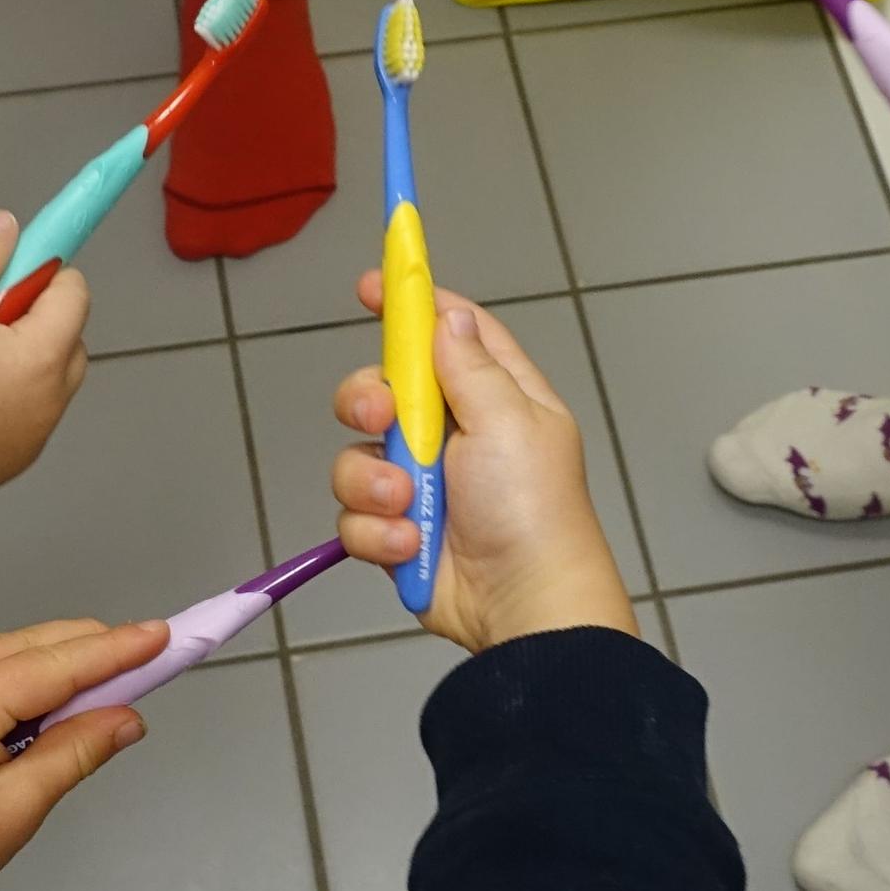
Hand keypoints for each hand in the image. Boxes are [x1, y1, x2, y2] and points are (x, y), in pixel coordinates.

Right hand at [0, 212, 88, 514]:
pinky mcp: (10, 464)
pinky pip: (25, 419)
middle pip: (69, 340)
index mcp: (41, 357)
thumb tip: (7, 226)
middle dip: (37, 319)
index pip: (74, 295)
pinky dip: (7, 402)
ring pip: (47, 382)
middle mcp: (49, 402)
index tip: (10, 272)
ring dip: (22, 362)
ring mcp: (32, 439)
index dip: (43, 274)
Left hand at [0, 618, 161, 890]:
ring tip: (91, 681)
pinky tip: (31, 692)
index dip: (111, 651)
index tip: (160, 634)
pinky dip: (4, 669)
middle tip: (141, 654)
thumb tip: (128, 717)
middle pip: (24, 645)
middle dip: (83, 650)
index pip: (51, 666)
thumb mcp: (16, 810)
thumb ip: (74, 752)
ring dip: (44, 660)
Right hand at [330, 285, 636, 651]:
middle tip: (380, 415)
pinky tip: (412, 546)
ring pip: (357, 457)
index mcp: (495, 396)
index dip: (412, 304)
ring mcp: (423, 485)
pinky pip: (356, 517)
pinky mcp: (397, 532)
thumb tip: (448, 317)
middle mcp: (455, 434)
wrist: (523, 605)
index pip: (449, 332)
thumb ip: (470, 366)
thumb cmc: (533, 511)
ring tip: (409, 508)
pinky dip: (378, 532)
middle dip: (367, 399)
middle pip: (383, 388)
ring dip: (373, 483)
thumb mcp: (509, 421)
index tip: (372, 285)